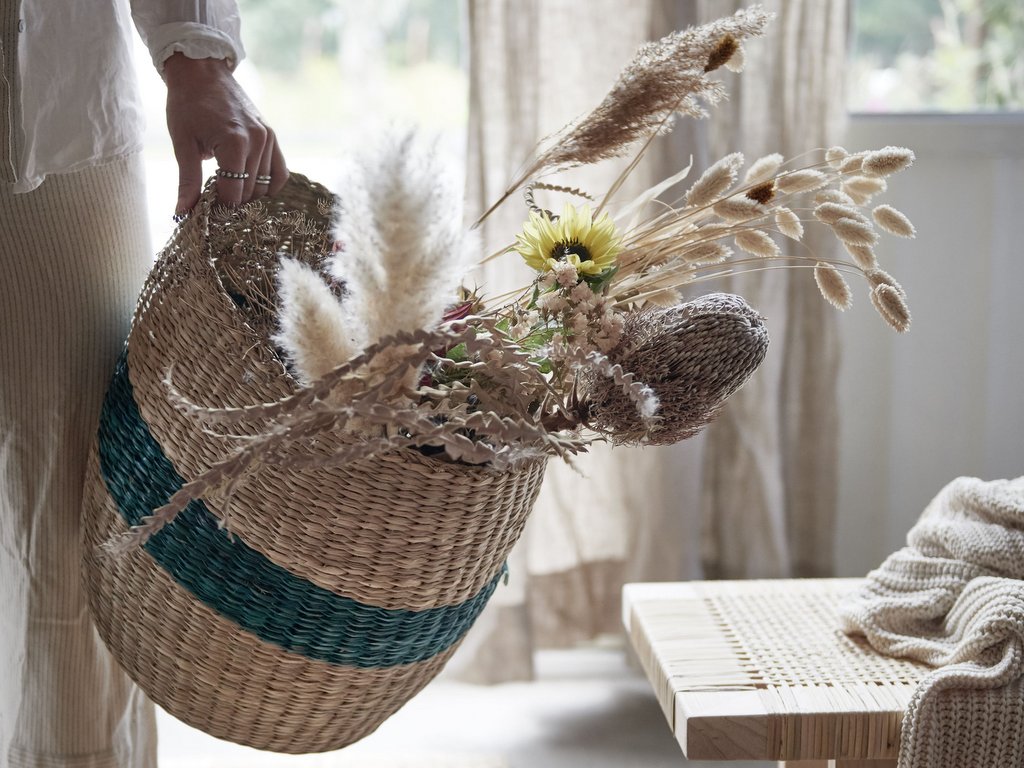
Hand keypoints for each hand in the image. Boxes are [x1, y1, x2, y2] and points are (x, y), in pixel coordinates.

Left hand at [164, 53, 287, 214]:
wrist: (202, 71)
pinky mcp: (272, 136)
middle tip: (213, 202)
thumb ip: (187, 181)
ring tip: (228, 190)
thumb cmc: (187, 104)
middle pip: (250, 192)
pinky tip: (251, 187)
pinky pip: (279, 172)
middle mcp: (257, 142)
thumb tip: (183, 213)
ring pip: (265, 186)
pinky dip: (269, 185)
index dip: (219, 209)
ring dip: (248, 194)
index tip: (206, 213)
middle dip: (232, 202)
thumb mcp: (182, 143)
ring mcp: (268, 138)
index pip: (233, 194)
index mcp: (234, 144)